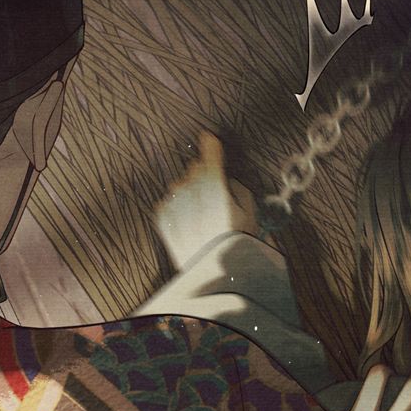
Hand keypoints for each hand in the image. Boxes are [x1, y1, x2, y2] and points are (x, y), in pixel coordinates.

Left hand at [155, 133, 257, 272]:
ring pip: (181, 186)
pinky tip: (190, 224)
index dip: (210, 145)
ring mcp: (172, 201)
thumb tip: (225, 182)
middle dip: (203, 177)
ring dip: (190, 193)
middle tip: (215, 199)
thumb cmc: (235, 242)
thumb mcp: (249, 212)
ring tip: (203, 217)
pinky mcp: (161, 215)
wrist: (211, 273)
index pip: (210, 155)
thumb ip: (236, 188)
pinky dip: (178, 207)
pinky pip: (170, 202)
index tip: (208, 137)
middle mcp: (190, 187)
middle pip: (195, 170)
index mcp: (213, 184)